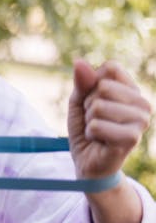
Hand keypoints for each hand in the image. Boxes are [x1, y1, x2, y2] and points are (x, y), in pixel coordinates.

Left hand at [68, 59, 151, 179]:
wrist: (88, 161)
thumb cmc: (87, 128)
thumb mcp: (79, 100)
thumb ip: (82, 82)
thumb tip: (79, 62)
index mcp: (133, 90)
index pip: (110, 68)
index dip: (92, 84)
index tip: (94, 101)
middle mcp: (143, 103)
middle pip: (103, 86)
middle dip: (89, 105)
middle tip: (95, 120)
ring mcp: (141, 121)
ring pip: (98, 106)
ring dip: (89, 120)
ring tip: (97, 130)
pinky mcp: (132, 138)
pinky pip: (96, 125)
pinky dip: (90, 133)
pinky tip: (100, 140)